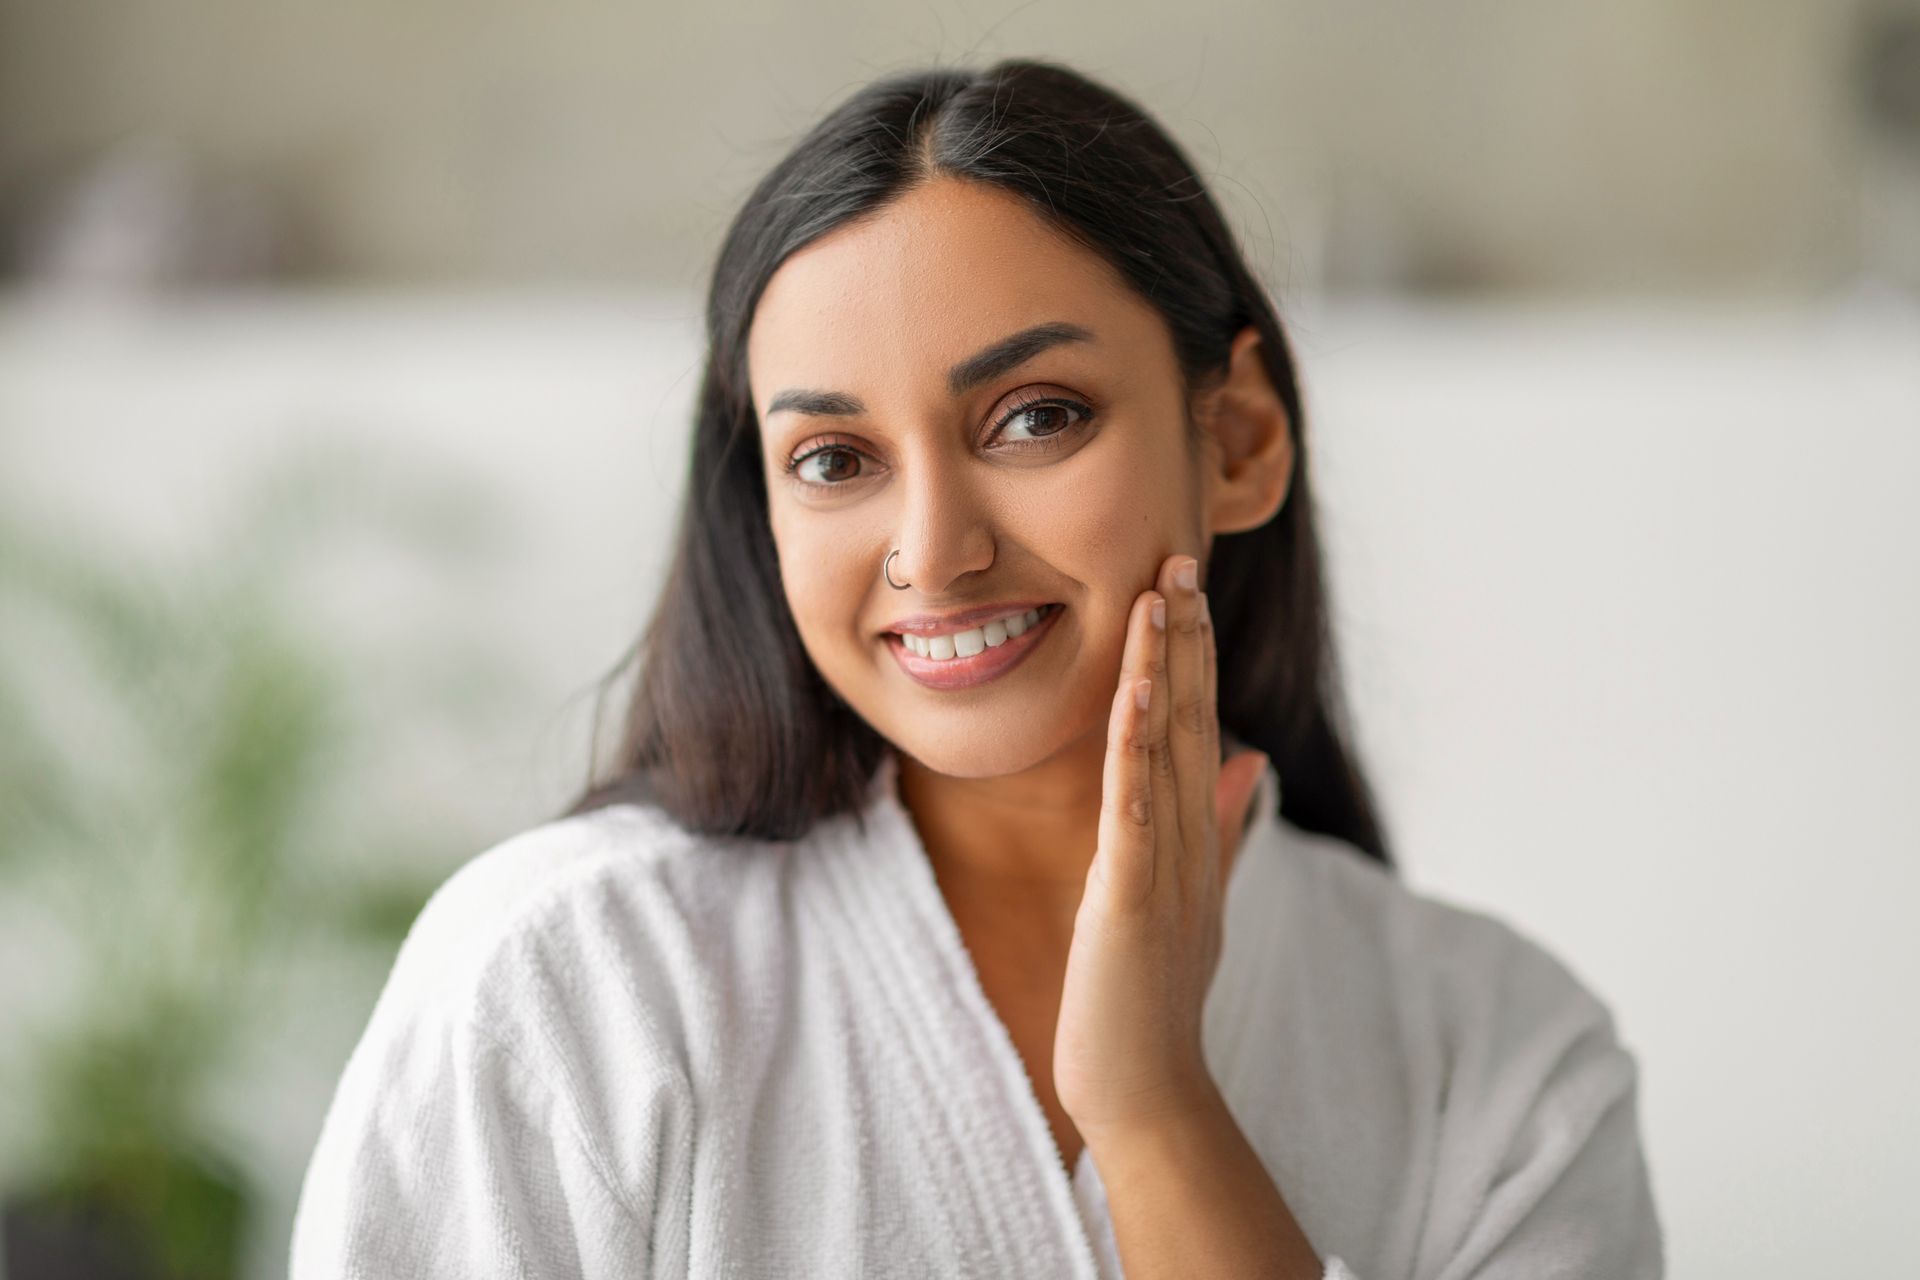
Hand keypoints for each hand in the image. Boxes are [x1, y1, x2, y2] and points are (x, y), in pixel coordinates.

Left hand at [1053, 552, 1271, 1141]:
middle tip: (1179, 557)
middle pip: (1190, 719)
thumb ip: (1222, 825)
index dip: (1193, 654)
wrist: (1146, 1087)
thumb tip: (1248, 757)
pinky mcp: (1126, 895)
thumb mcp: (1193, 895)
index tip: (1182, 585)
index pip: (1197, 725)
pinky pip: (1132, 806)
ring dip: (1164, 670)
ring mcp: (1161, 864)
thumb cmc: (1155, 998)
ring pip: (1164, 748)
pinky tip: (1133, 693)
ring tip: (1160, 598)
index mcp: (1193, 834)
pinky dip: (1134, 747)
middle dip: (1185, 639)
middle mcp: (1187, 838)